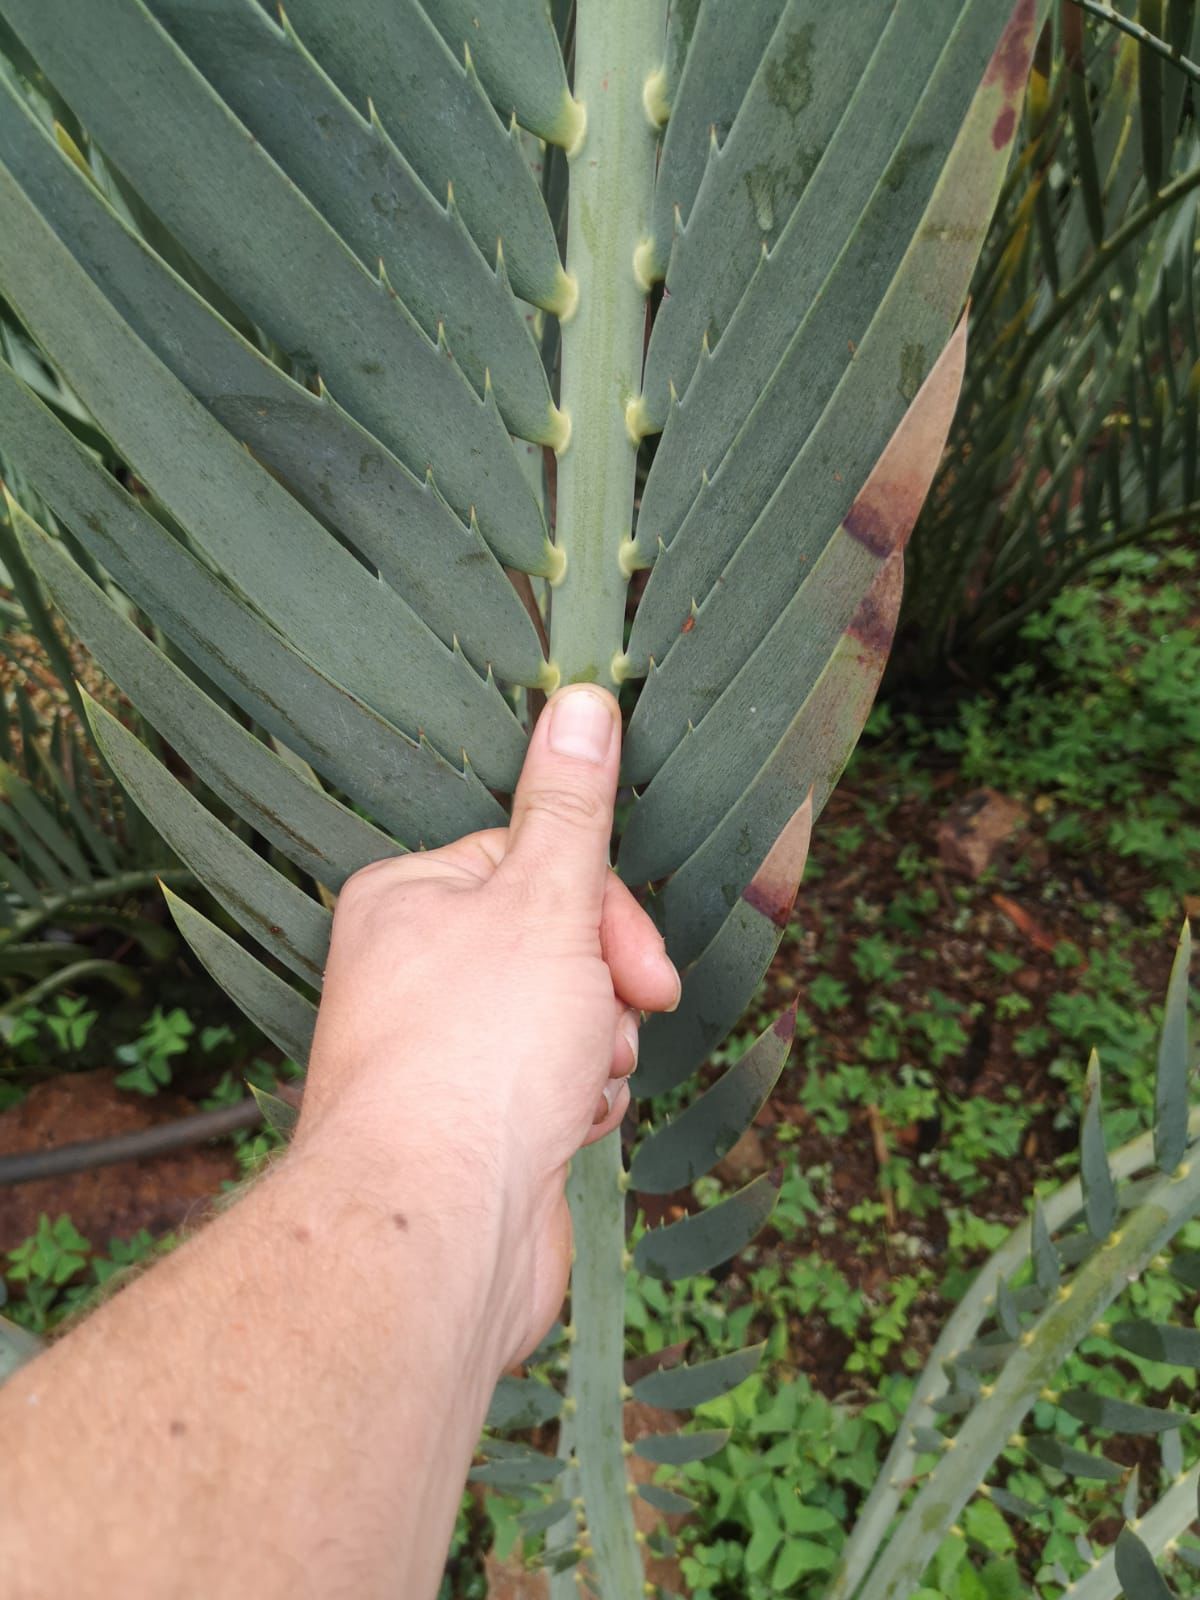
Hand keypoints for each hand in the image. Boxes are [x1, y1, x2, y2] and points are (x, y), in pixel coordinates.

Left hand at [295, 686, 679, 1367]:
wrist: (437, 1231)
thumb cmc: (478, 1055)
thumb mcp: (545, 904)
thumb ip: (571, 805)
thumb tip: (581, 697)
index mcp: (409, 898)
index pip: (533, 859)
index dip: (601, 908)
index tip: (640, 967)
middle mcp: (413, 967)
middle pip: (556, 936)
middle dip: (605, 985)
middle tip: (624, 1018)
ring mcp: (441, 1048)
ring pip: (567, 1011)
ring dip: (598, 1045)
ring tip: (579, 1084)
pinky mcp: (471, 1118)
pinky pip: (554, 1079)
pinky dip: (577, 1099)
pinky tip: (563, 1128)